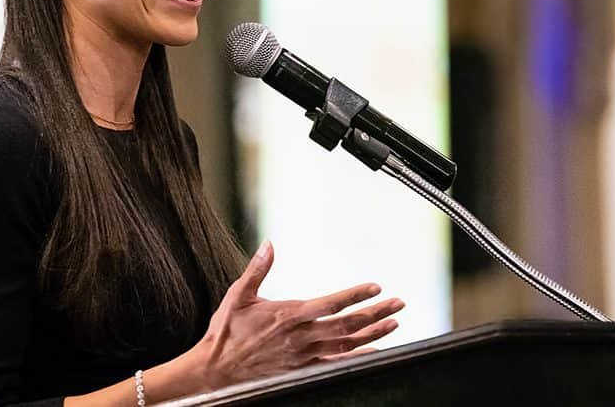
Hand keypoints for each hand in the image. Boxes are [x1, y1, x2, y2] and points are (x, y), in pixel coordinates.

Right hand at [189, 241, 404, 389]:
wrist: (216, 370)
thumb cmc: (227, 332)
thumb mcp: (239, 295)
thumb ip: (258, 269)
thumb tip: (269, 244)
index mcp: (288, 315)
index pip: (330, 304)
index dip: (355, 295)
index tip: (376, 287)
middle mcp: (301, 337)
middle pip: (346, 325)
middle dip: (375, 314)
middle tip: (398, 304)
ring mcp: (304, 356)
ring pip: (347, 346)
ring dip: (373, 334)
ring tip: (394, 323)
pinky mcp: (302, 370)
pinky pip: (336, 365)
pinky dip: (358, 358)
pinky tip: (375, 352)